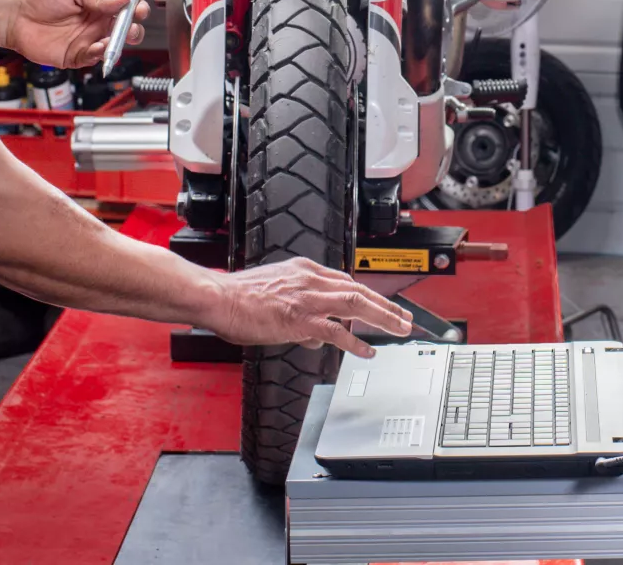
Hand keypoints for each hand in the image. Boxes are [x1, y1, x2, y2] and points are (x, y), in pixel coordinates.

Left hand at [0, 0, 148, 68]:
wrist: (13, 16)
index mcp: (98, 2)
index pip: (125, 6)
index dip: (134, 9)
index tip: (137, 10)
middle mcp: (95, 21)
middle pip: (124, 29)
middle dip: (132, 30)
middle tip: (129, 29)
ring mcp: (86, 39)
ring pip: (113, 46)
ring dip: (117, 44)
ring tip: (112, 39)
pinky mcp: (76, 55)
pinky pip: (94, 59)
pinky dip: (100, 56)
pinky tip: (98, 48)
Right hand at [206, 258, 412, 357]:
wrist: (218, 298)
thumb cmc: (238, 297)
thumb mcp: (275, 294)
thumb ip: (299, 312)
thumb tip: (316, 336)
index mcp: (304, 270)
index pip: (346, 281)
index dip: (369, 296)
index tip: (383, 306)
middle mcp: (310, 279)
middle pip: (359, 289)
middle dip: (387, 305)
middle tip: (405, 318)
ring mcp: (307, 298)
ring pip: (357, 304)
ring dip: (383, 317)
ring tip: (400, 329)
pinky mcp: (300, 318)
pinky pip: (336, 331)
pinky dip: (356, 341)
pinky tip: (367, 351)